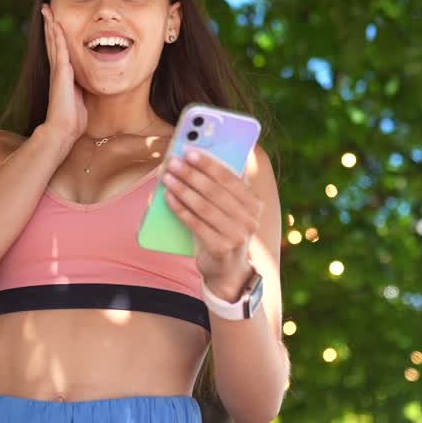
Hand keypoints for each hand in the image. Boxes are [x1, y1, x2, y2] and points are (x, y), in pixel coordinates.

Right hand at [39, 4, 86, 144]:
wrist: (63, 129)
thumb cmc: (73, 118)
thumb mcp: (80, 98)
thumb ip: (81, 88)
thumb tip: (88, 86)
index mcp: (63, 74)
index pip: (58, 50)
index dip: (56, 35)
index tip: (53, 21)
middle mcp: (58, 70)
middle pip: (52, 41)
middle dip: (49, 24)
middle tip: (46, 8)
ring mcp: (58, 70)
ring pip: (53, 42)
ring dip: (50, 25)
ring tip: (46, 10)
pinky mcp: (61, 72)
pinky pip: (60, 49)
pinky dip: (57, 36)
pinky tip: (55, 24)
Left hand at [161, 150, 262, 298]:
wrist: (228, 269)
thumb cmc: (225, 230)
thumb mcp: (231, 209)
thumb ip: (223, 188)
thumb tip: (198, 158)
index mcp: (254, 203)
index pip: (230, 178)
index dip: (209, 164)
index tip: (190, 152)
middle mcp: (250, 219)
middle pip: (215, 191)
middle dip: (191, 174)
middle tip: (173, 163)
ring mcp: (237, 235)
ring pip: (204, 206)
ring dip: (182, 189)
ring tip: (167, 178)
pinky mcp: (221, 249)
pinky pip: (196, 224)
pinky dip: (180, 209)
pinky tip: (168, 198)